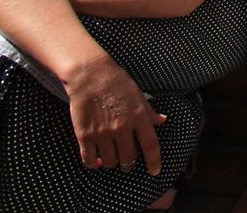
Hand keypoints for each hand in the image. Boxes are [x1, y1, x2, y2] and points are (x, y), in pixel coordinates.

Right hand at [65, 54, 166, 175]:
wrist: (89, 75)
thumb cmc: (116, 82)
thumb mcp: (138, 95)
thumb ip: (149, 111)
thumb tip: (162, 121)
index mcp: (139, 116)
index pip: (151, 145)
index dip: (154, 161)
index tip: (155, 171)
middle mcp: (122, 127)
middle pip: (129, 158)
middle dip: (129, 163)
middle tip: (127, 162)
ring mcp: (103, 132)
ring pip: (110, 161)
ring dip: (112, 162)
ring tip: (111, 157)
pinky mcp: (84, 135)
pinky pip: (89, 160)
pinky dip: (93, 164)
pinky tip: (96, 160)